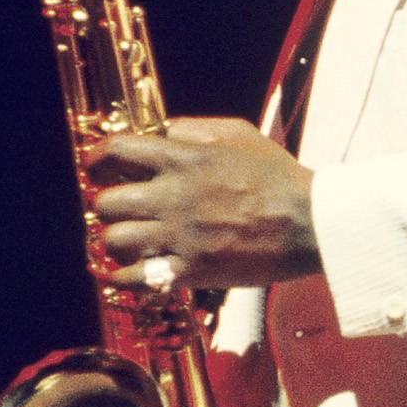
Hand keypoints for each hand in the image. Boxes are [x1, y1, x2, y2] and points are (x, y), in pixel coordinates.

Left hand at [91, 117, 320, 289]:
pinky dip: (123, 278)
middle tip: (117, 210)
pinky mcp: (193, 269)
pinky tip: (123, 275)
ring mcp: (182, 235)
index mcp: (184, 159)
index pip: (117, 150)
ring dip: (116, 241)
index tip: (96, 168)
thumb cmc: (279, 176)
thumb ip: (195, 127)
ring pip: (116, 240)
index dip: (97, 159)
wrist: (311, 221)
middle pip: (107, 201)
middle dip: (105, 205)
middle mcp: (175, 195)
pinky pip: (138, 278)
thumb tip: (162, 131)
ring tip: (128, 242)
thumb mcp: (239, 133)